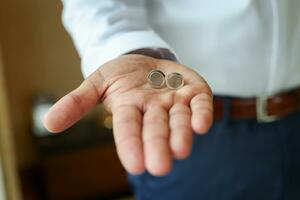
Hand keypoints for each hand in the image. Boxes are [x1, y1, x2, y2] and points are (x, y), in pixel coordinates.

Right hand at [43, 55, 212, 175]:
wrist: (146, 60)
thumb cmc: (121, 75)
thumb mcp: (96, 82)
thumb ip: (77, 102)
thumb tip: (48, 123)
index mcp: (129, 109)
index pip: (128, 129)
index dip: (131, 145)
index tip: (135, 165)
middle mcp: (153, 110)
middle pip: (155, 129)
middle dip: (157, 146)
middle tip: (160, 167)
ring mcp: (175, 101)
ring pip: (179, 119)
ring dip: (181, 133)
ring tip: (181, 150)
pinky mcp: (193, 91)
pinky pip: (200, 103)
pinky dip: (202, 113)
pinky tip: (201, 125)